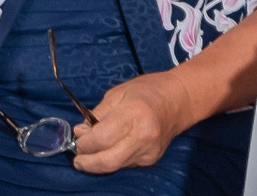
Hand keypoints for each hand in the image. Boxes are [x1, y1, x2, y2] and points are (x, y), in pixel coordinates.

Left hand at [72, 71, 193, 173]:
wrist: (179, 100)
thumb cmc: (146, 90)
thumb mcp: (117, 93)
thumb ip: (98, 114)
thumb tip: (80, 132)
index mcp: (133, 115)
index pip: (102, 138)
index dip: (85, 143)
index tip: (77, 139)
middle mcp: (142, 137)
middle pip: (108, 161)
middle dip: (88, 163)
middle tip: (77, 159)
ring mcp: (149, 151)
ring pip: (116, 165)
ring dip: (99, 162)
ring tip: (89, 152)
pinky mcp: (151, 159)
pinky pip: (125, 163)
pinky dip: (112, 159)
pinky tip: (107, 150)